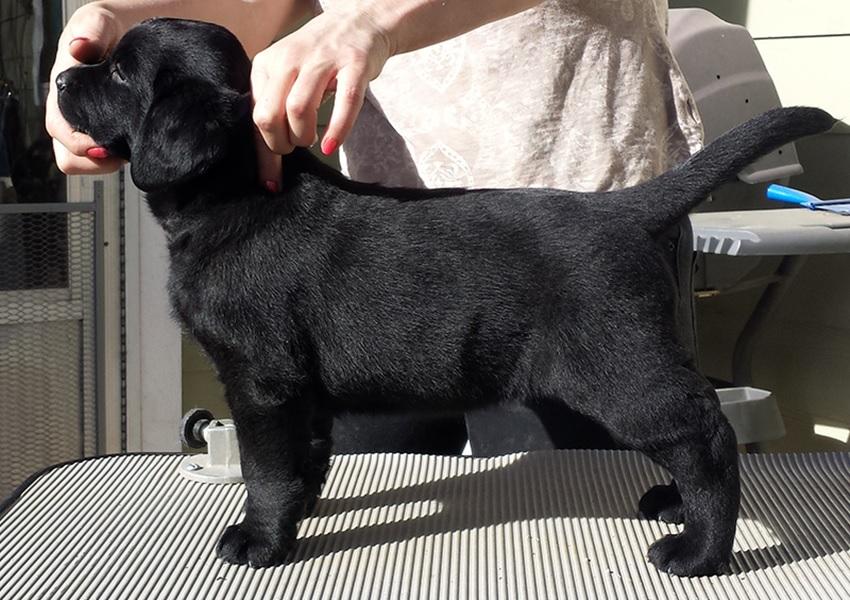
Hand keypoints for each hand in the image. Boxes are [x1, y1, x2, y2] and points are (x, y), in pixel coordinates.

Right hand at [46, 5, 125, 174]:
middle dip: (95, 161)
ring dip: (108, 161)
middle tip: (124, 154)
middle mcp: (72, 110)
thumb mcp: (102, 22)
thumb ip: (93, 31)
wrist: (135, 32)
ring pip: (87, 160)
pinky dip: (121, 157)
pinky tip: (138, 143)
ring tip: (132, 150)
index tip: (106, 146)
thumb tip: (80, 47)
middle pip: (69, 154)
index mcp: (64, 90)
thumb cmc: (112, 27)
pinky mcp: (109, 131)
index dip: (79, 144)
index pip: (59, 128)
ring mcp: (89, 123)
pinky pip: (107, 157)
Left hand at [251, 7, 392, 189]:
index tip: (271, 181)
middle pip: (269, 114)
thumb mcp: (288, 74)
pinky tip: (331, 146)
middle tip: (294, 147)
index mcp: (267, 63)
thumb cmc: (320, 59)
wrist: (360, 22)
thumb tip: (267, 163)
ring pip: (298, 109)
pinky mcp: (355, 66)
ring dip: (303, 137)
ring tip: (313, 142)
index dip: (263, 152)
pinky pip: (345, 103)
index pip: (255, 114)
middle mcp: (291, 59)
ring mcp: (324, 61)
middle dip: (280, 144)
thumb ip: (275, 107)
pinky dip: (337, 131)